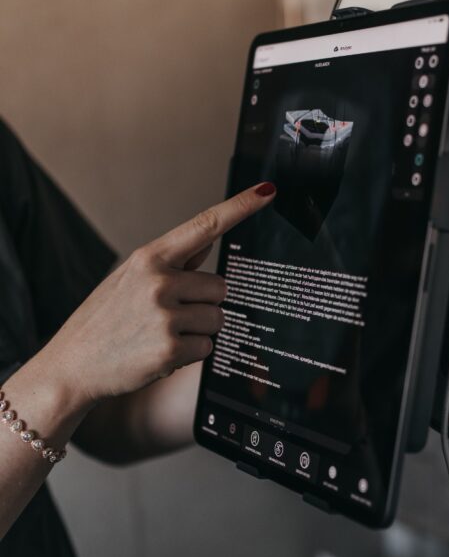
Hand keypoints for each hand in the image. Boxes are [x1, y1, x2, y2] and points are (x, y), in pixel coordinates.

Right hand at [39, 182, 275, 407]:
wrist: (73, 365)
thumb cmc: (104, 320)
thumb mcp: (129, 278)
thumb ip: (172, 261)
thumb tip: (207, 240)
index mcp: (149, 258)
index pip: (204, 225)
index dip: (240, 207)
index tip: (267, 192)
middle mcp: (159, 282)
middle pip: (221, 288)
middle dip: (204, 304)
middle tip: (170, 316)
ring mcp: (164, 316)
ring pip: (217, 319)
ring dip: (198, 331)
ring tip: (161, 334)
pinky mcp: (169, 350)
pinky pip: (207, 348)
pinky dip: (190, 354)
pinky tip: (160, 352)